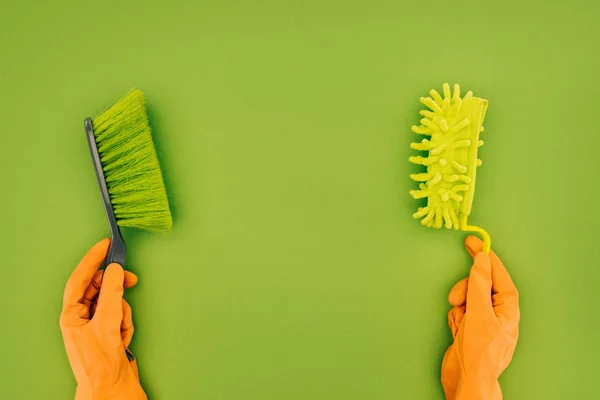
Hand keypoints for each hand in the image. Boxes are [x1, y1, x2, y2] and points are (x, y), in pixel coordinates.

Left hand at [60, 238, 146, 399]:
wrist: (111, 389)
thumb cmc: (100, 363)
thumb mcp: (106, 323)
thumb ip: (112, 293)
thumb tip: (115, 271)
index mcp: (71, 315)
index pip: (80, 279)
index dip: (92, 260)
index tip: (105, 245)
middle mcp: (81, 318)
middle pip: (100, 289)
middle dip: (116, 287)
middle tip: (131, 278)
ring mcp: (96, 326)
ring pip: (114, 302)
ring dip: (123, 313)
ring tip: (121, 330)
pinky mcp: (110, 333)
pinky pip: (122, 316)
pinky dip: (127, 324)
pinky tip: (124, 339)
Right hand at [441, 236, 519, 399]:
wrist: (467, 380)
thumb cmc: (480, 351)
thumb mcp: (479, 313)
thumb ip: (479, 284)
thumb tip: (481, 260)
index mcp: (508, 308)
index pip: (499, 275)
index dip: (487, 258)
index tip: (473, 242)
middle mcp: (497, 313)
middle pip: (479, 286)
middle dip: (465, 290)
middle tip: (456, 299)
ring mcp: (482, 321)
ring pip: (466, 298)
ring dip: (459, 306)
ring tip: (458, 322)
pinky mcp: (468, 329)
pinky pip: (459, 312)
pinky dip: (455, 318)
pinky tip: (457, 330)